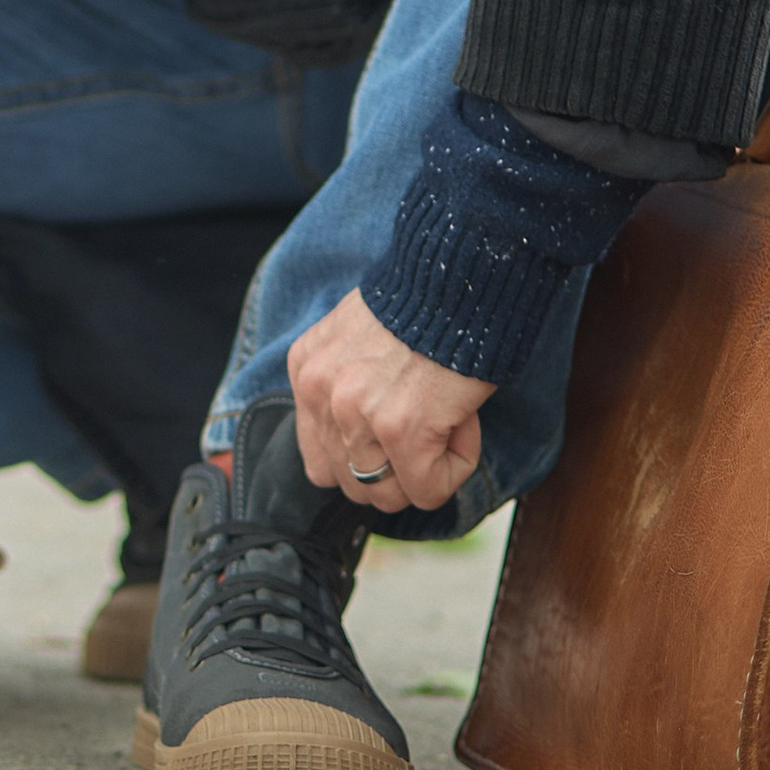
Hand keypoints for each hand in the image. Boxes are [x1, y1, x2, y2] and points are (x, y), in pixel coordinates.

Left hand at [288, 288, 492, 513]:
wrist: (460, 273)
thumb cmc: (423, 307)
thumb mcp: (356, 340)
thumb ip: (346, 390)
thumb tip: (362, 459)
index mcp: (306, 371)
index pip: (321, 462)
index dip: (371, 457)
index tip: (403, 425)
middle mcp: (321, 393)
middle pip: (353, 484)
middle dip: (399, 468)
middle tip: (431, 421)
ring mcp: (357, 413)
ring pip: (390, 496)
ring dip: (429, 466)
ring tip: (447, 416)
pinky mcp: (402, 429)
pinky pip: (427, 490)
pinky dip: (455, 468)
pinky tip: (463, 422)